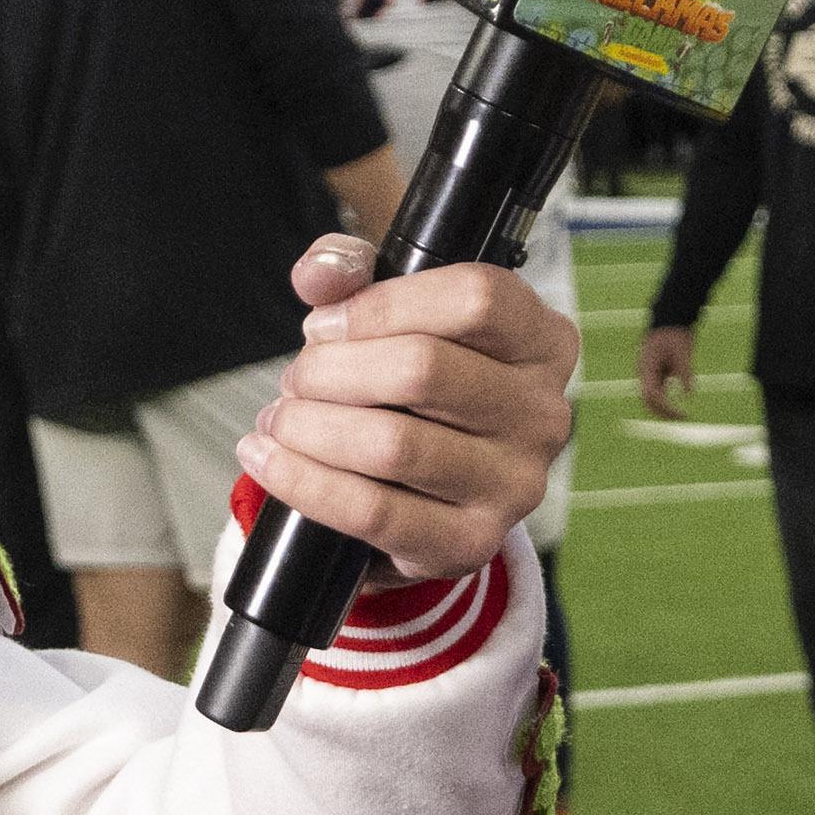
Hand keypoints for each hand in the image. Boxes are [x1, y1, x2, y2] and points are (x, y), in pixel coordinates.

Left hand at [244, 235, 575, 581]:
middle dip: (332, 370)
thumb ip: (351, 271)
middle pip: (424, 369)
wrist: (424, 490)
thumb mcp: (391, 312)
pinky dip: (305, 483)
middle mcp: (543, 413)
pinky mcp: (469, 543)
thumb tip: (319, 275)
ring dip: (310, 427)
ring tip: (282, 420)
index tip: (325, 325)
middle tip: (298, 379)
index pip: (475, 299)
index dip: (382, 305)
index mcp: (542, 341)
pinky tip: (271, 461)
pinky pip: (373, 512)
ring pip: (393, 444)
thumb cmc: (414, 388)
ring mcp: (514, 485)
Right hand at [635, 323, 699, 421]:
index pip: (651, 394)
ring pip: (651, 398)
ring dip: (664, 409)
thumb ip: (685, 373)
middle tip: (682, 418)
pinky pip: (658, 392)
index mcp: (647, 366)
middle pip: (648, 400)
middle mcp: (644, 372)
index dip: (665, 407)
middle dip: (663, 412)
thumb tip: (688, 395)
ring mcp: (647, 373)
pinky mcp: (654, 373)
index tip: (681, 413)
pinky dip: (666, 401)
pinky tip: (678, 408)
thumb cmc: (675, 335)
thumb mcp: (683, 353)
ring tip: (681, 416)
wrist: (669, 320)